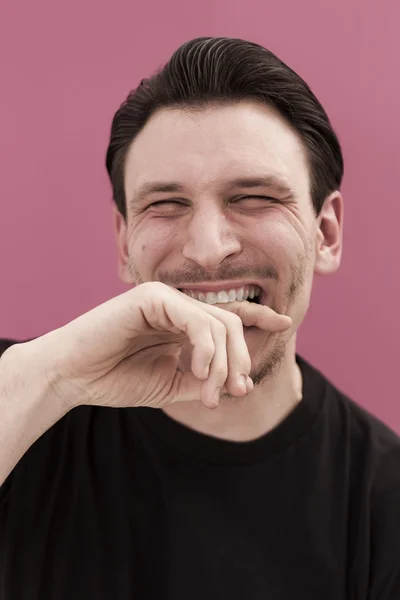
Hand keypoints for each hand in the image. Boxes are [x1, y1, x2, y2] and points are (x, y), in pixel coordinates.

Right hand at [22, 282, 291, 409]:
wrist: (74, 376)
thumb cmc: (117, 379)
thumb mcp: (173, 386)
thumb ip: (207, 381)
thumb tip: (243, 383)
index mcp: (182, 323)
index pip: (228, 315)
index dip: (259, 316)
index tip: (285, 323)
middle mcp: (178, 306)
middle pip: (232, 323)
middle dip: (242, 359)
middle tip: (236, 391)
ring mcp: (166, 298)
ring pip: (219, 323)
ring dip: (224, 363)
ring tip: (212, 394)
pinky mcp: (153, 297)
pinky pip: (197, 320)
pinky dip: (206, 348)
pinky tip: (200, 370)